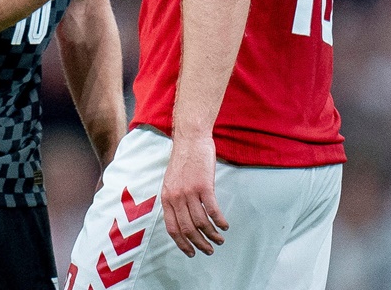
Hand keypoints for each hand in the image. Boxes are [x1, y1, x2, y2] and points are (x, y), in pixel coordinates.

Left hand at [161, 136, 228, 256]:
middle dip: (199, 244)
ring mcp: (189, 192)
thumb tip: (182, 218)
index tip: (191, 252)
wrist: (191, 138)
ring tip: (219, 240)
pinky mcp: (204, 186)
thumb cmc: (184, 159)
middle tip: (209, 250)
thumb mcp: (171, 181)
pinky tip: (224, 226)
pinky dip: (219, 222)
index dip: (182, 244)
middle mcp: (176, 197)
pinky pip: (212, 211)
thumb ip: (174, 199)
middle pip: (188, 229)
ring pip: (201, 223)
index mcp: (166, 197)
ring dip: (212, 235)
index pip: (172, 228)